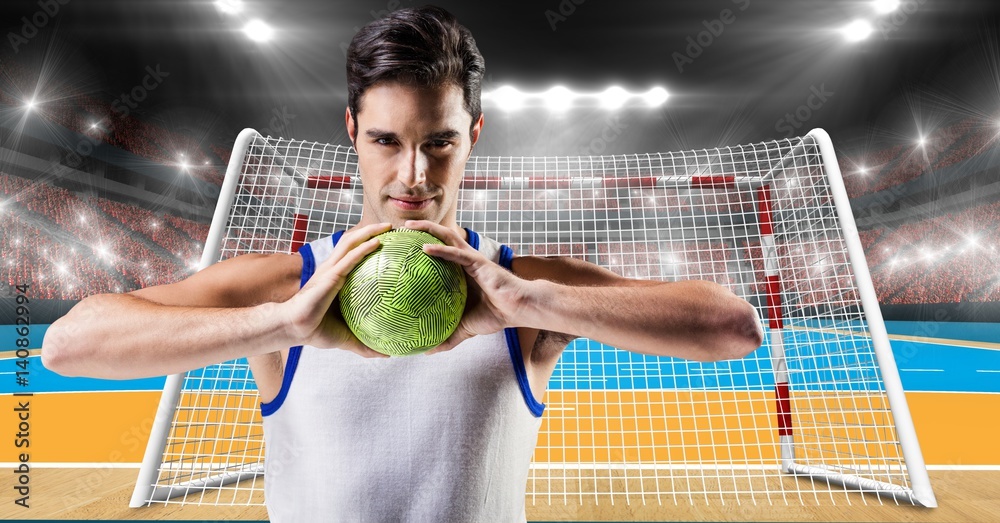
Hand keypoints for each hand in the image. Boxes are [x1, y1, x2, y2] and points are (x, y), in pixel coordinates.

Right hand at [278, 222, 392, 357]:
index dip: (370, 243)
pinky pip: (350, 258)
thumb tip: (387, 355)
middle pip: (354, 241)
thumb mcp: (347, 337)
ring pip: (351, 242)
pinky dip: (364, 248)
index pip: (355, 254)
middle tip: (393, 228)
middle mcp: (333, 268)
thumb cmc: (316, 330)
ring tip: (388, 227)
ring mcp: (331, 270)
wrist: (295, 328)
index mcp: (336, 277)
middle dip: (372, 230)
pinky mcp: (330, 276)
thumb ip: (366, 344)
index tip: (391, 241)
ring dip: (370, 231)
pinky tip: (378, 242)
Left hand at [403, 220, 532, 354]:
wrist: (516, 309)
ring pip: (446, 236)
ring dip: (426, 229)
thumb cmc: (494, 315)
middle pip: (438, 237)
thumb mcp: (464, 329)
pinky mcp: (477, 261)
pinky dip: (440, 249)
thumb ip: (447, 338)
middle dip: (418, 229)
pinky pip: (455, 253)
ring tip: (406, 227)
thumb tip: (426, 351)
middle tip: (397, 229)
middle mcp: (462, 260)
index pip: (436, 253)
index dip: (418, 245)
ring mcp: (470, 258)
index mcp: (458, 271)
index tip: (397, 246)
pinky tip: (424, 248)